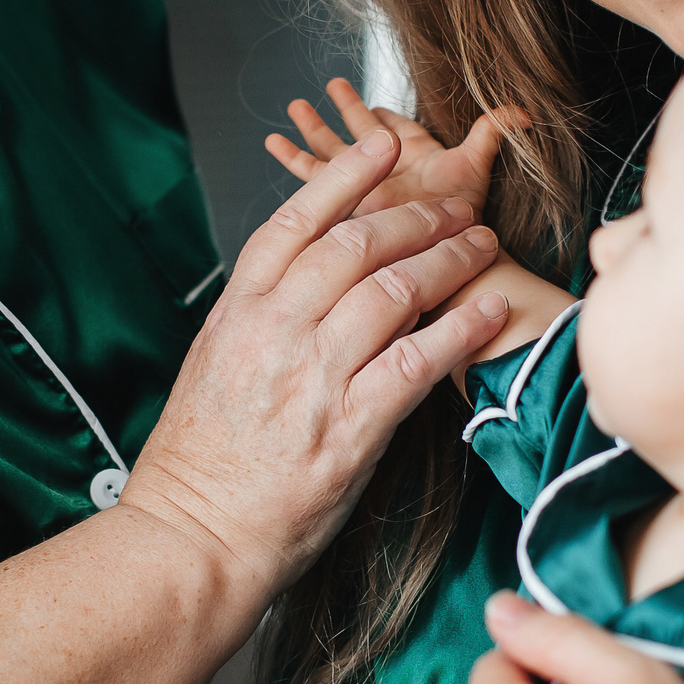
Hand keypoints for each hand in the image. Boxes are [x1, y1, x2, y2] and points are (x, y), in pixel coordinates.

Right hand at [121, 129, 509, 601]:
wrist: (193, 538)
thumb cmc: (204, 465)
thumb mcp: (216, 367)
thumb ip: (264, 319)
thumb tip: (313, 283)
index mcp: (239, 313)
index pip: (296, 221)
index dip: (347, 175)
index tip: (385, 145)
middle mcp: (275, 333)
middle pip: (358, 245)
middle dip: (418, 215)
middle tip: (457, 206)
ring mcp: (313, 377)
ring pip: (394, 291)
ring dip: (450, 260)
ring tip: (483, 246)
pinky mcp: (350, 428)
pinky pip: (419, 362)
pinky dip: (461, 330)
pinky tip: (489, 311)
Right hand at [266, 78, 525, 219]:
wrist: (443, 258)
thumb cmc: (464, 216)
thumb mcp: (475, 163)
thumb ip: (493, 132)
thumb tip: (524, 109)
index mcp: (414, 156)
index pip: (397, 128)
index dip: (385, 112)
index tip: (375, 96)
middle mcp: (387, 171)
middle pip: (362, 134)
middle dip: (345, 109)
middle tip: (330, 87)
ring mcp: (365, 187)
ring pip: (335, 151)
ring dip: (315, 127)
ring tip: (295, 107)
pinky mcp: (345, 203)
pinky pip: (314, 177)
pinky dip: (294, 159)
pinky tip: (274, 143)